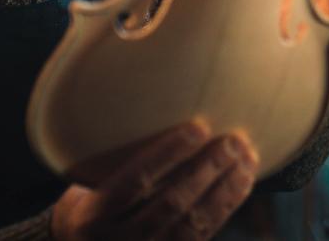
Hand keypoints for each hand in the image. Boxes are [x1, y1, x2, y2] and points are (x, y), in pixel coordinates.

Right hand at [50, 121, 257, 240]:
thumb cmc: (86, 207)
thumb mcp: (81, 189)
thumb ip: (107, 163)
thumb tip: (136, 101)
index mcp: (93, 215)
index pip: (135, 182)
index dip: (168, 154)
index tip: (198, 127)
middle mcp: (120, 239)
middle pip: (172, 204)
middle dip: (207, 170)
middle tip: (234, 140)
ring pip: (194, 223)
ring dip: (225, 189)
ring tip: (246, 157)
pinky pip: (203, 235)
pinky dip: (226, 206)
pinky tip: (242, 181)